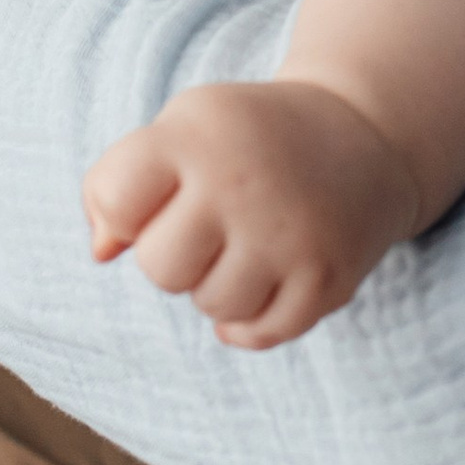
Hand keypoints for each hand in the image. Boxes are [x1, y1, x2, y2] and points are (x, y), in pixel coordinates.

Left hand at [83, 80, 421, 348]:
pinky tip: (262, 283)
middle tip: (207, 228)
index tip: (159, 195)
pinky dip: (251, 322)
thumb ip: (120, 184)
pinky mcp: (328, 277)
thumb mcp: (181, 130)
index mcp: (198, 135)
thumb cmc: (245, 140)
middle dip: (173, 257)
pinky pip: (261, 334)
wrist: (363, 135)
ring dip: (217, 288)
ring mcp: (290, 233)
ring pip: (212, 307)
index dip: (125, 213)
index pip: (116, 201)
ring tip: (244, 247)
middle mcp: (244, 182)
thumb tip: (101, 252)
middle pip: (160, 268)